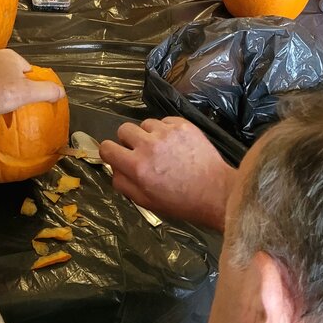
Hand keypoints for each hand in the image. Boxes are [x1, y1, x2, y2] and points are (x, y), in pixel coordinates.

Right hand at [99, 117, 234, 231]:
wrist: (215, 192)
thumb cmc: (180, 202)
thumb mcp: (146, 202)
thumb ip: (123, 184)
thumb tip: (113, 168)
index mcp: (137, 167)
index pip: (107, 148)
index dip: (109, 152)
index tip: (116, 156)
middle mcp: (149, 145)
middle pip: (123, 129)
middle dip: (128, 140)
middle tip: (140, 152)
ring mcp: (167, 132)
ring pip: (145, 124)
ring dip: (148, 134)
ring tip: (161, 148)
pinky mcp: (182, 125)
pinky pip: (164, 121)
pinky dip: (166, 130)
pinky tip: (175, 144)